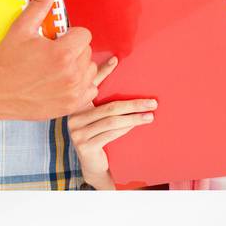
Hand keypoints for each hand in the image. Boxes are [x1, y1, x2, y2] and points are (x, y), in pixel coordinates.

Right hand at [0, 0, 99, 122]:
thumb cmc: (6, 62)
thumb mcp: (21, 29)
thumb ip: (40, 4)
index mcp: (63, 53)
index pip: (84, 34)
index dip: (70, 35)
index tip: (56, 40)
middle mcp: (72, 74)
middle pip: (87, 51)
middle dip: (73, 49)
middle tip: (51, 55)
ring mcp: (73, 92)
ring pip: (90, 70)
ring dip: (78, 67)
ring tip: (56, 68)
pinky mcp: (71, 105)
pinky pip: (90, 90)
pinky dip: (80, 86)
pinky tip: (63, 82)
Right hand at [69, 67, 155, 190]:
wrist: (94, 166)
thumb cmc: (100, 137)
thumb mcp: (102, 118)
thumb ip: (107, 102)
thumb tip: (122, 76)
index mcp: (77, 106)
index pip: (90, 86)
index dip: (102, 72)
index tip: (116, 60)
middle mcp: (73, 118)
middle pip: (109, 106)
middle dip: (133, 103)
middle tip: (152, 102)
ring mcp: (77, 133)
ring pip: (112, 121)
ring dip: (134, 118)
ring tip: (150, 115)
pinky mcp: (85, 146)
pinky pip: (110, 134)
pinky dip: (126, 129)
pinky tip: (137, 125)